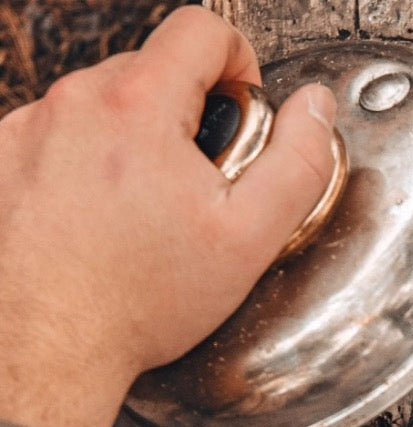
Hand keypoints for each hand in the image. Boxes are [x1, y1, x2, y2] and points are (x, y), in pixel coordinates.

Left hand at [0, 6, 337, 426]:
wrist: (50, 344)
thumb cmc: (140, 300)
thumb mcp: (249, 238)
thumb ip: (297, 163)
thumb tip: (315, 110)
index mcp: (138, 107)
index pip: (201, 31)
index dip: (240, 64)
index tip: (243, 112)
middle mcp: (75, 104)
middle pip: (154, 69)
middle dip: (190, 116)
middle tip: (201, 186)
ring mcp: (31, 129)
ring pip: (107, 104)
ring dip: (139, 141)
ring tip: (150, 212)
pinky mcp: (7, 159)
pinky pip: (65, 135)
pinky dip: (92, 163)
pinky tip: (107, 219)